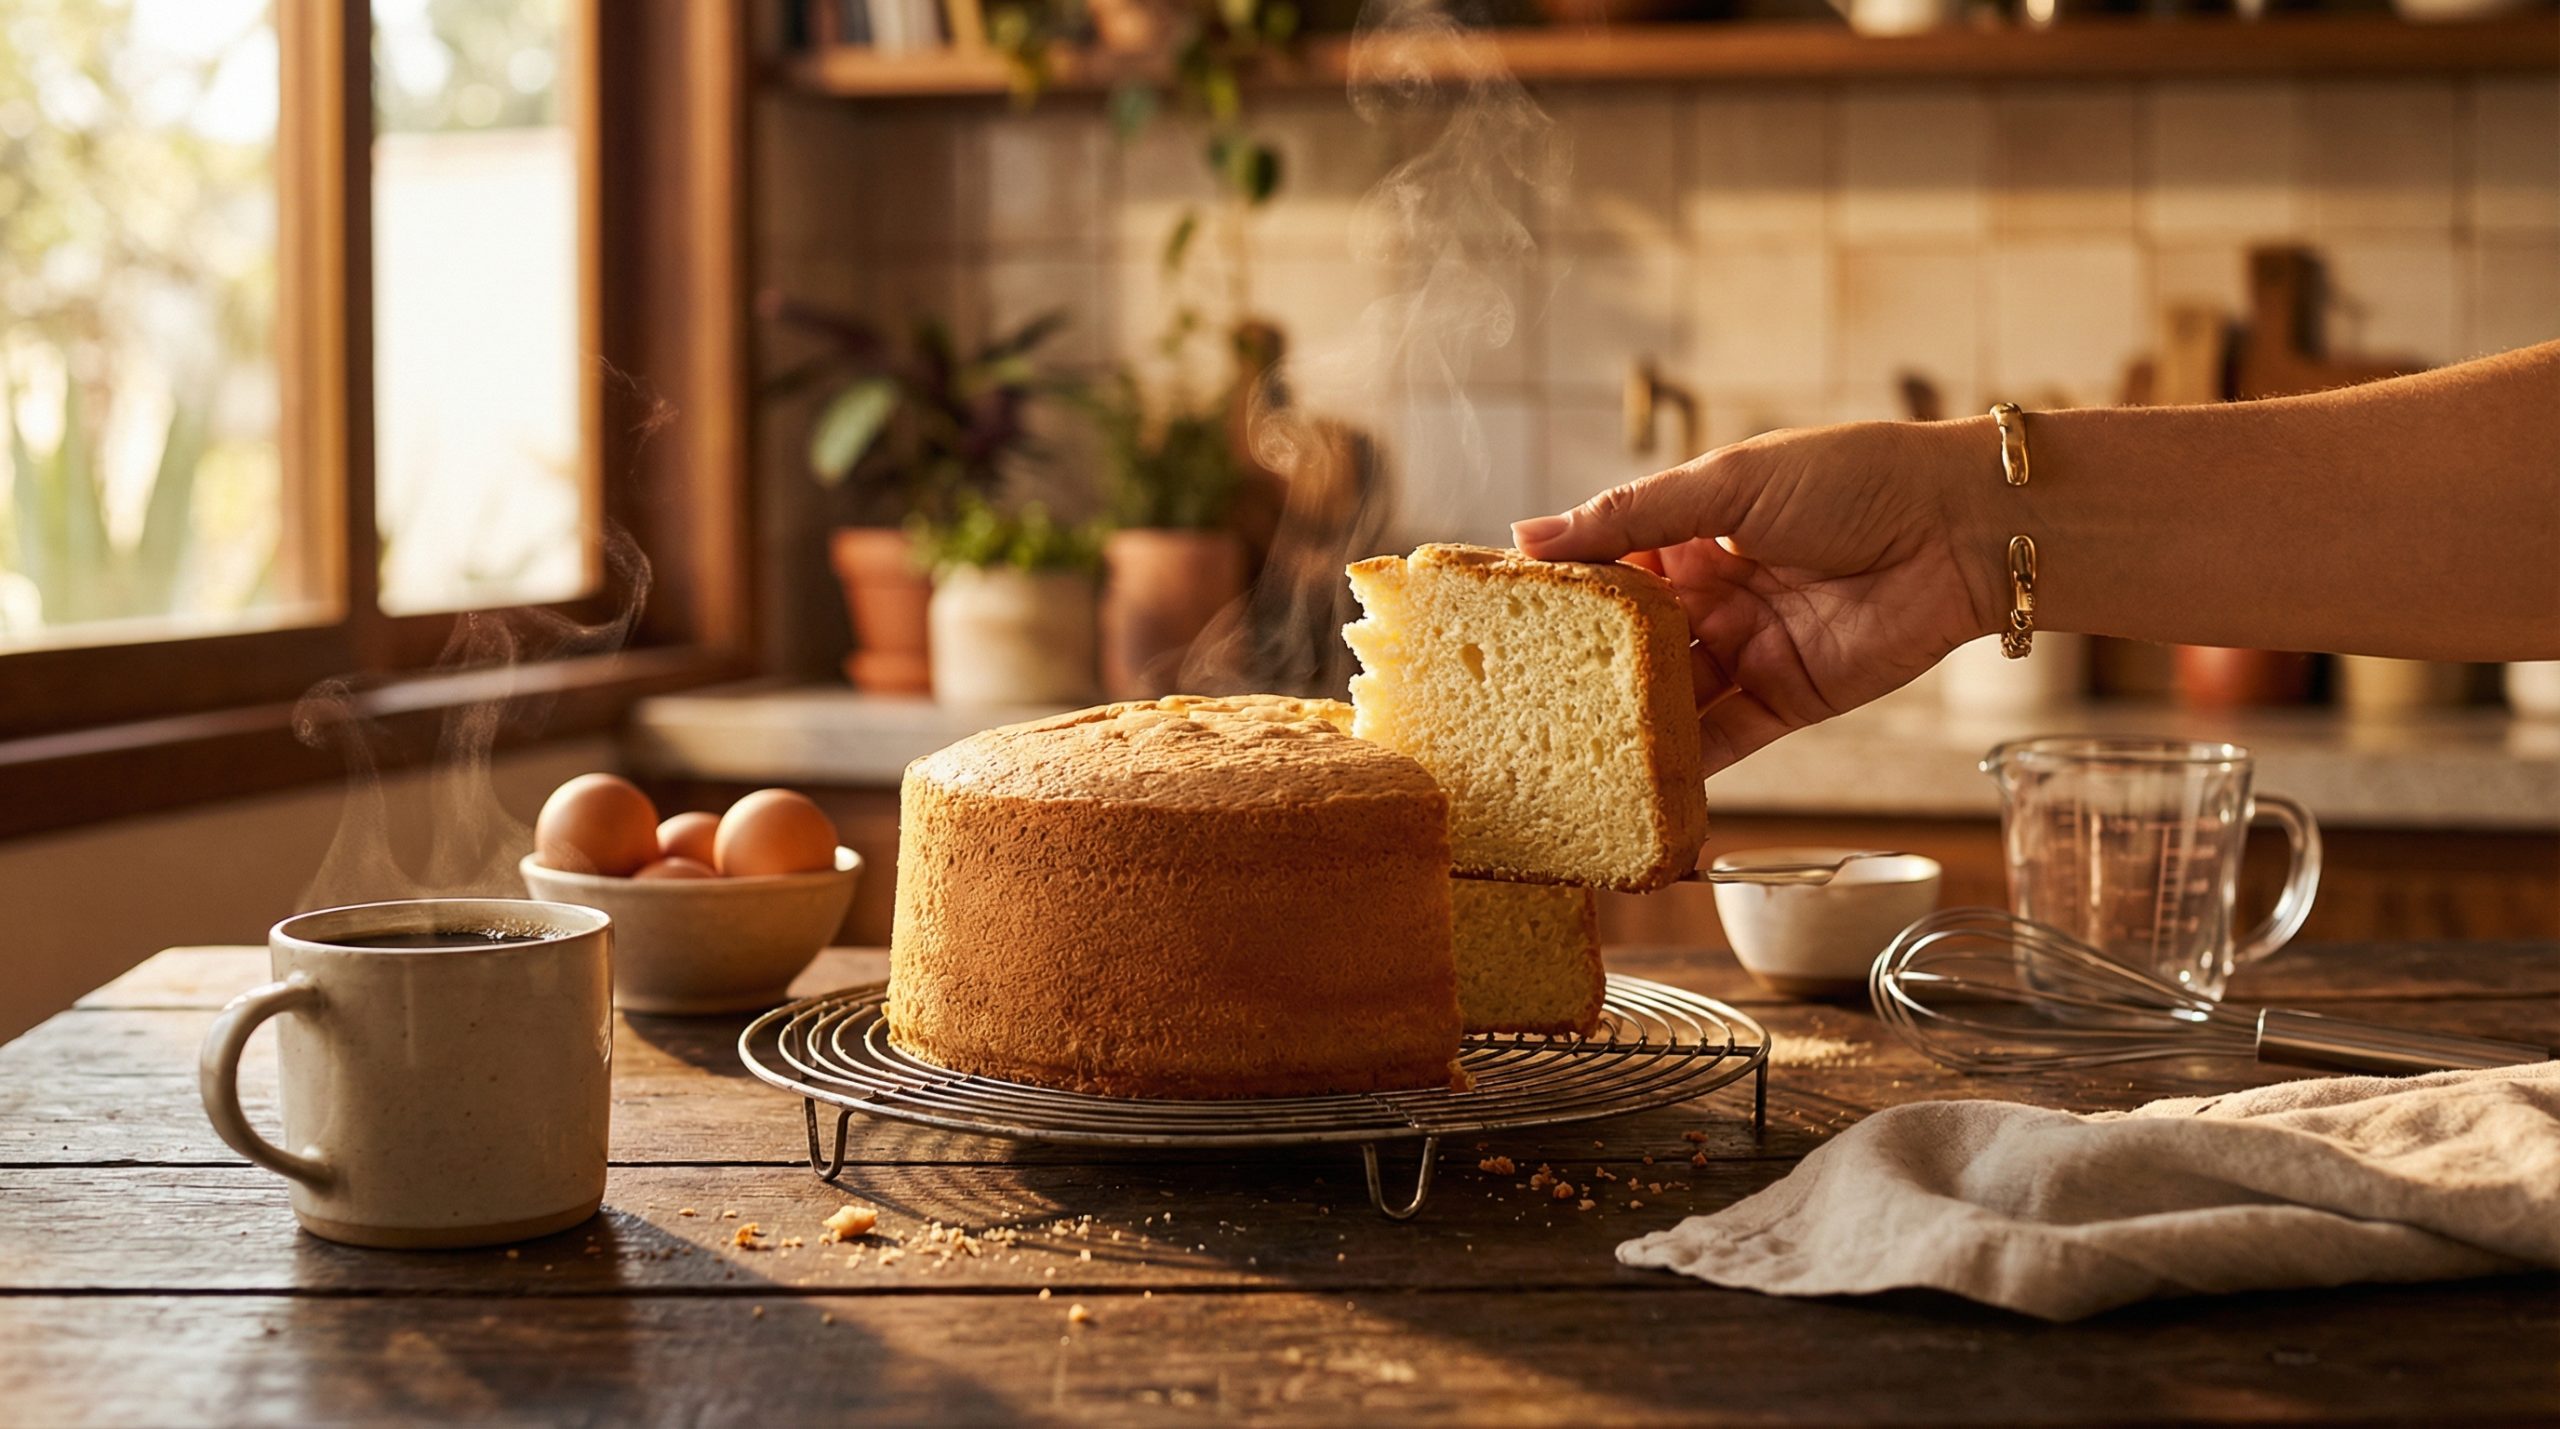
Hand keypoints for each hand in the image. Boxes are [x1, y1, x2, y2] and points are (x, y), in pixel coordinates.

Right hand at [1512, 420, 2002, 774]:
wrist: (1960, 530)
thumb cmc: (1852, 478)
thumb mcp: (1728, 484)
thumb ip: (1630, 518)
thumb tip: (1525, 535)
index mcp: (1694, 530)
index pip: (1606, 566)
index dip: (1556, 593)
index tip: (1491, 621)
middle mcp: (1714, 593)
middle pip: (1630, 640)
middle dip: (1579, 669)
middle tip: (1508, 702)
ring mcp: (1747, 649)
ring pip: (1668, 696)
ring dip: (1622, 723)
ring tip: (1556, 754)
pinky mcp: (1785, 700)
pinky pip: (1721, 741)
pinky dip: (1681, 767)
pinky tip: (1630, 787)